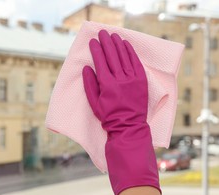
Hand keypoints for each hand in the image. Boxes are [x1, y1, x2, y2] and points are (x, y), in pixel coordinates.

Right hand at [82, 30, 159, 194]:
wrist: (128, 128)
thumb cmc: (108, 117)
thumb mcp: (94, 103)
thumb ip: (89, 85)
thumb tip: (87, 68)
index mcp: (107, 85)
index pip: (100, 62)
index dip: (96, 50)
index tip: (92, 41)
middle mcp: (120, 79)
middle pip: (112, 55)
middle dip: (106, 42)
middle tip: (102, 33)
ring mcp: (133, 80)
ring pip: (124, 56)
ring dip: (118, 44)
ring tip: (113, 35)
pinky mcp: (142, 81)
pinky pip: (136, 63)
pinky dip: (131, 52)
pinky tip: (126, 45)